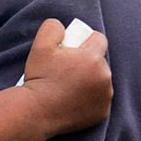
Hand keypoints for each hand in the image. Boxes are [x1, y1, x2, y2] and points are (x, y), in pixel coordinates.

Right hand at [21, 18, 112, 136]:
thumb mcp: (40, 46)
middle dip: (88, 62)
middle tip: (68, 70)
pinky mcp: (102, 113)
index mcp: (93, 58)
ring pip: (101, 81)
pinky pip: (100, 100)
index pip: (99, 39)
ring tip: (71, 86)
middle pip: (100, 61)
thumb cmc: (39, 78)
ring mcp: (105, 97)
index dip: (86, 40)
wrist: (36, 112)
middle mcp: (104, 77)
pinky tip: (76, 100)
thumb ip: (53, 27)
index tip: (74, 49)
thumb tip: (62, 27)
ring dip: (91, 81)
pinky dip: (91, 99)